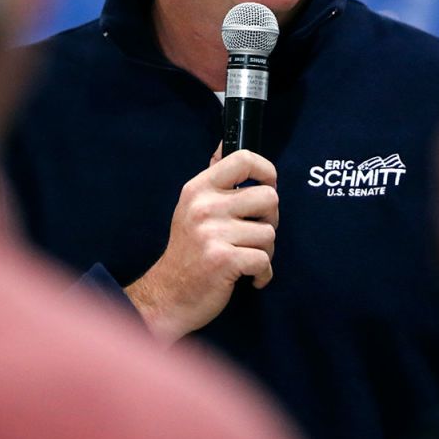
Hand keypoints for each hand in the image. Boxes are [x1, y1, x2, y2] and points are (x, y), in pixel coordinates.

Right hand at [125, 148, 278, 344]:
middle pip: (269, 198)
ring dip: (266, 251)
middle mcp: (204, 206)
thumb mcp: (191, 207)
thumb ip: (213, 178)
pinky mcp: (223, 259)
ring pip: (269, 233)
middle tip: (255, 234)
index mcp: (198, 188)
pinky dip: (262, 273)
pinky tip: (249, 277)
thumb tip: (224, 143)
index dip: (267, 171)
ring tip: (247, 258)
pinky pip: (264, 260)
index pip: (243, 159)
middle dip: (271, 219)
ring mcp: (212, 232)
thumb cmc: (187, 252)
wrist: (167, 296)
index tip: (269, 187)